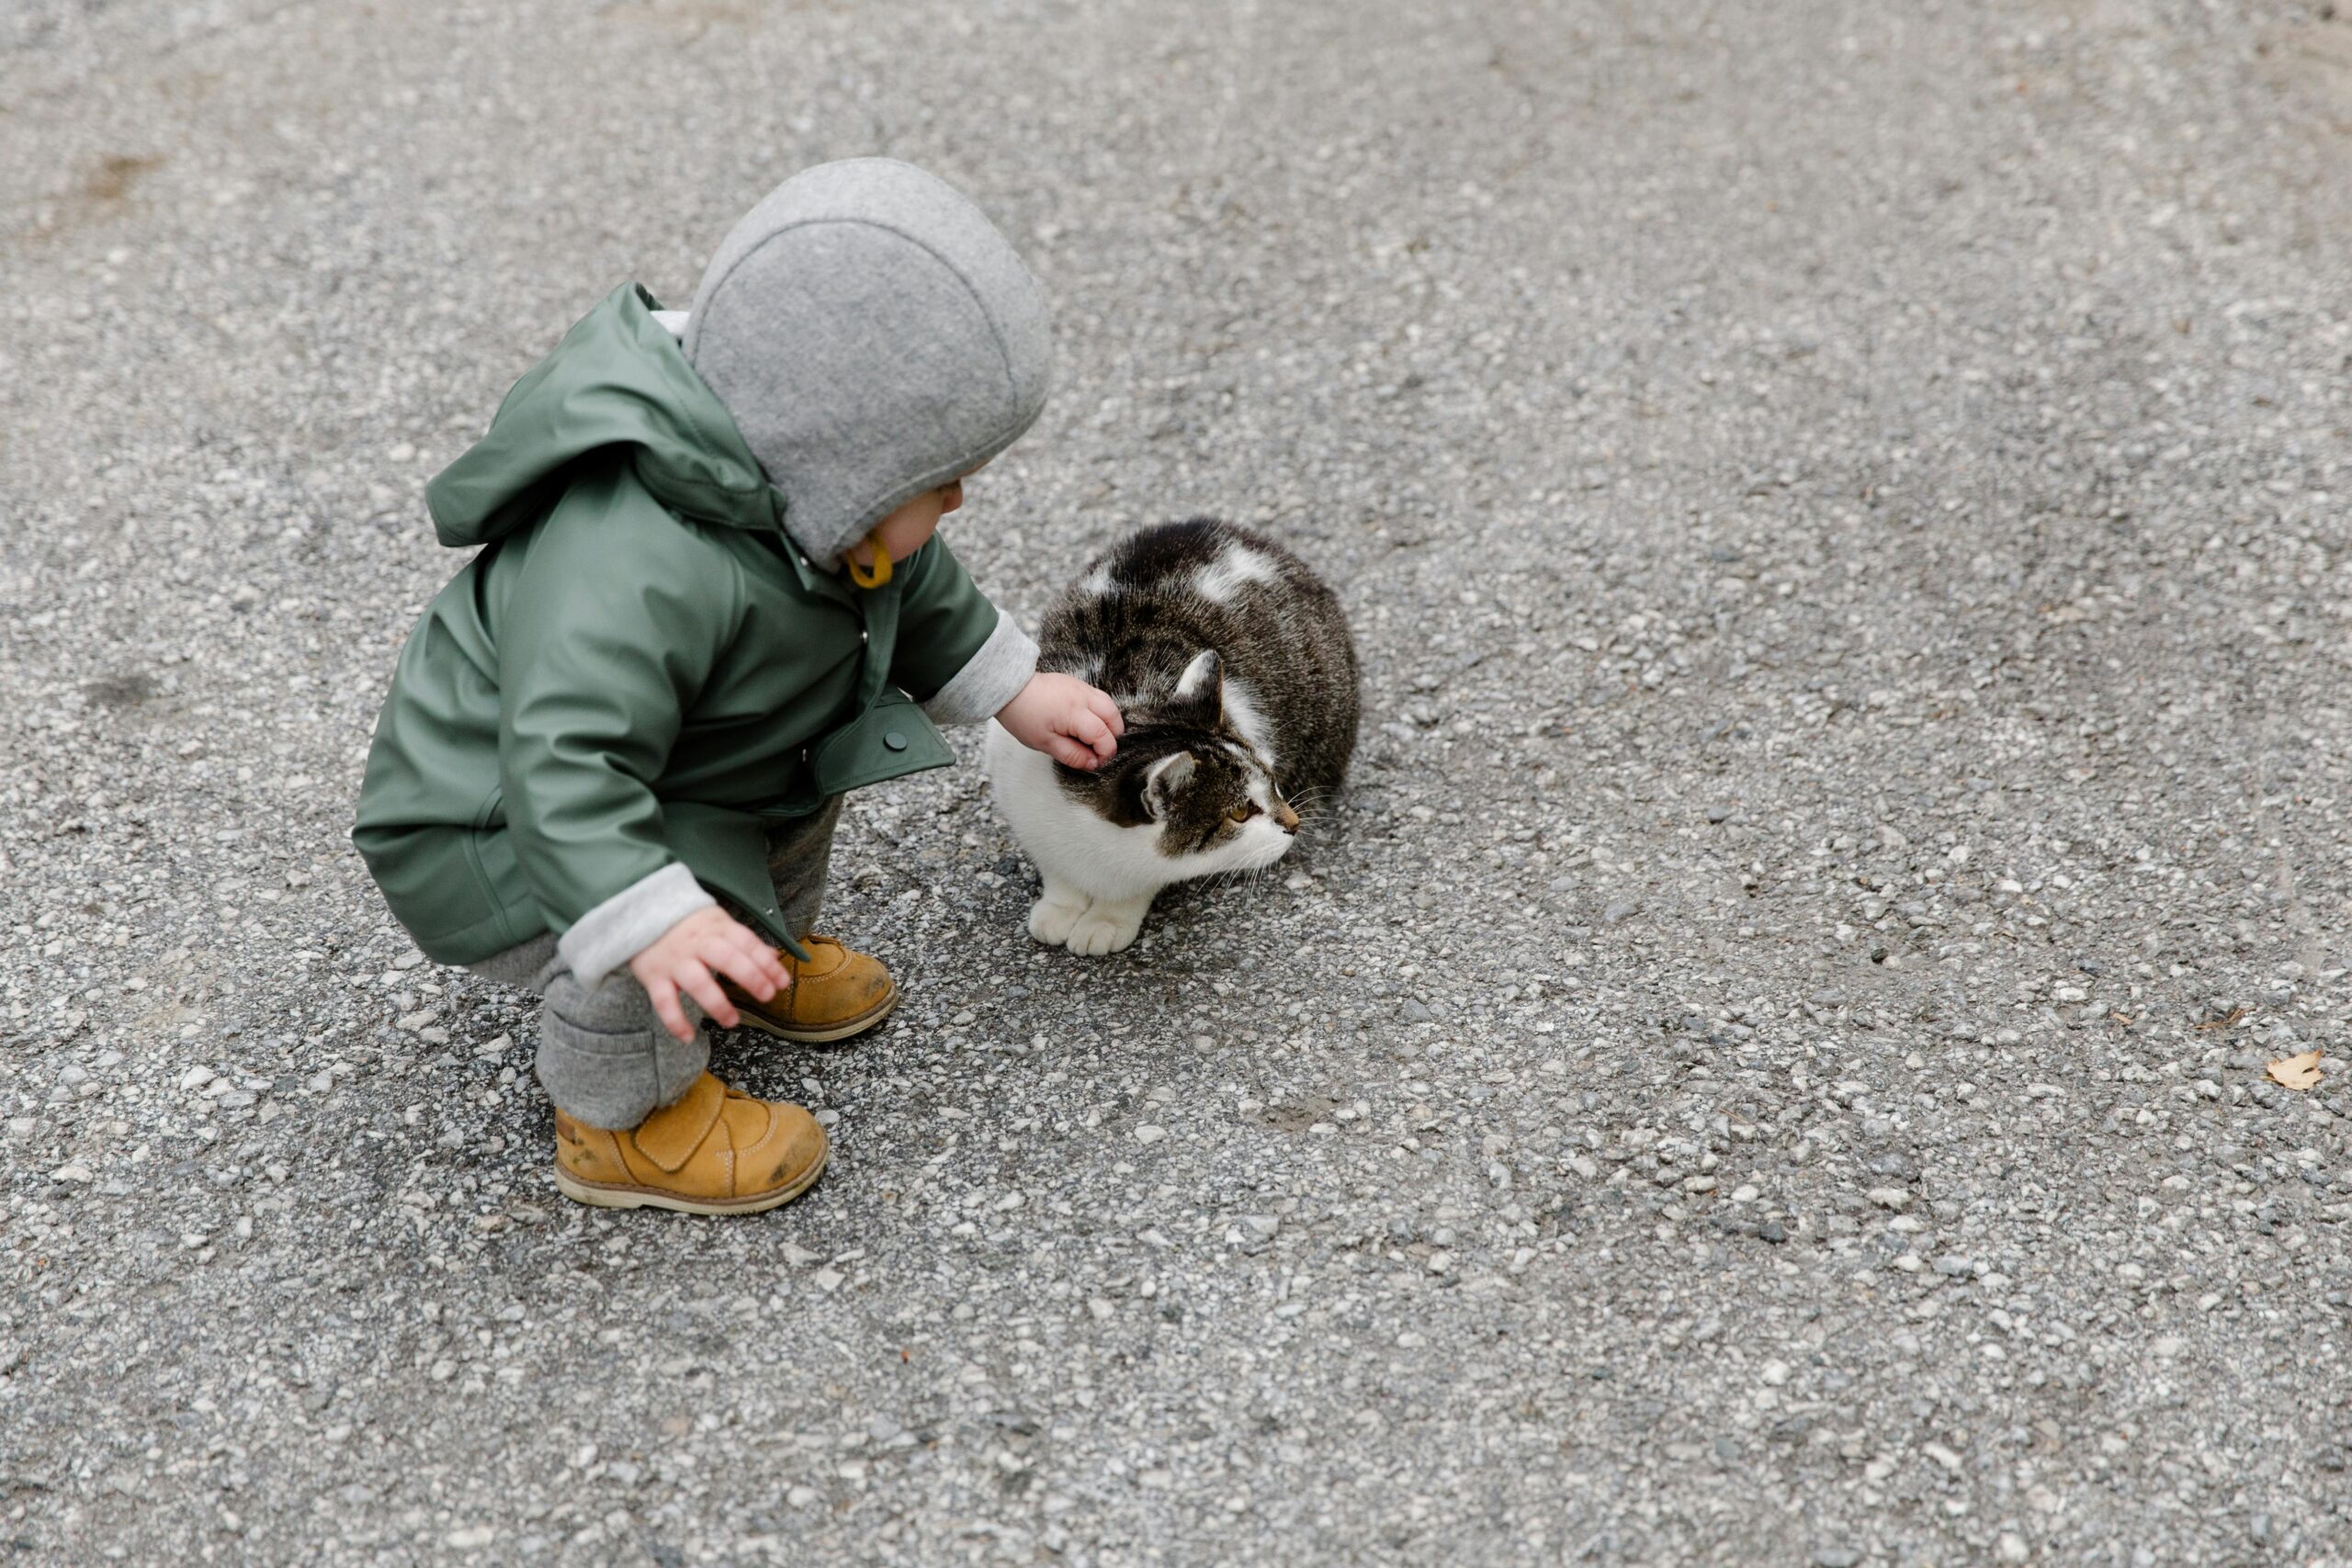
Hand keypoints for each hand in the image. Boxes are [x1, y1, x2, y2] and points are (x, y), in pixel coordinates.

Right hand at [626, 907, 789, 1042]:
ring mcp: (675, 960)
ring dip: (717, 1003)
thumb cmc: (687, 922)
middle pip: (726, 958)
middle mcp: (697, 943)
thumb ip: (744, 942)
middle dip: (750, 977)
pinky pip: (663, 1001)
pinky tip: (688, 1037)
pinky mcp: (653, 976)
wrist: (639, 911)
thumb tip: (774, 956)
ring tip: (732, 1021)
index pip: (746, 943)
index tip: (782, 981)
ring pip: (697, 982)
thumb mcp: (718, 923)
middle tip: (767, 996)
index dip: (766, 963)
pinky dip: (675, 1021)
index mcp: (716, 928)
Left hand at [999, 672, 1123, 769]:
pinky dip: (1101, 711)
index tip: (1097, 762)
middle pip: (1114, 718)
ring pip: (1110, 705)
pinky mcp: (1078, 683)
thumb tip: (1092, 763)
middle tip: (1098, 750)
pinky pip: (1099, 697)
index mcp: (1075, 714)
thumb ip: (1072, 755)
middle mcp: (1084, 697)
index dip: (1105, 752)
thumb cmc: (1023, 716)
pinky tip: (1087, 722)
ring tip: (1094, 737)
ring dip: (1108, 723)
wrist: (1010, 688)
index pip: (1103, 735)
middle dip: (1112, 737)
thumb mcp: (1045, 743)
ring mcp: (1083, 687)